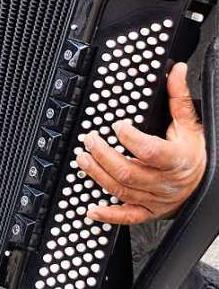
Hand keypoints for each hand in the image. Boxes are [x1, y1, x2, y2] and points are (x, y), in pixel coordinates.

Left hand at [78, 62, 204, 224]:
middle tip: (89, 139)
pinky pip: (127, 217)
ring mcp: (155, 199)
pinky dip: (108, 215)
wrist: (205, 185)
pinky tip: (90, 208)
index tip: (117, 124)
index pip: (151, 151)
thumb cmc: (195, 154)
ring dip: (98, 175)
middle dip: (103, 155)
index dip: (131, 138)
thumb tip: (175, 70)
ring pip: (122, 190)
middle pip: (128, 172)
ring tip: (82, 159)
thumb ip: (178, 98)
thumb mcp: (190, 126)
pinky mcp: (148, 211)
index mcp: (177, 160)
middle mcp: (165, 182)